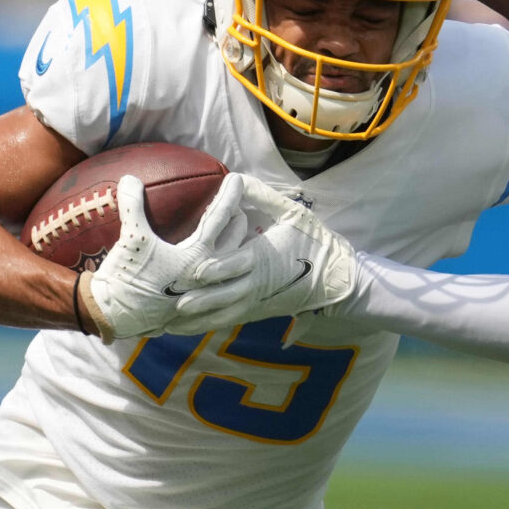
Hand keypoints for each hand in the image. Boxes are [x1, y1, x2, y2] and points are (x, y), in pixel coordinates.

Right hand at [80, 174, 252, 341]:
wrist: (115, 316)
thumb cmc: (126, 277)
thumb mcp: (131, 238)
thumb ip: (133, 205)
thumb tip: (129, 177)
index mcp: (196, 256)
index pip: (219, 218)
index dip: (229, 196)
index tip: (237, 178)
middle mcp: (206, 276)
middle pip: (235, 244)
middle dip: (241, 223)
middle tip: (240, 209)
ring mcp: (203, 294)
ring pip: (233, 269)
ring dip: (240, 250)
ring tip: (240, 239)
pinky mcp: (194, 308)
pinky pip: (219, 290)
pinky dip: (226, 278)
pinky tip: (222, 272)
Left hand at [171, 197, 362, 333]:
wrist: (338, 279)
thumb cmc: (315, 242)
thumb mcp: (293, 213)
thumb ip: (263, 196)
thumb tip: (236, 178)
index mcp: (263, 259)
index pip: (235, 265)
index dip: (215, 270)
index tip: (194, 273)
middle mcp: (257, 284)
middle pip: (224, 296)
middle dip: (198, 303)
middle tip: (172, 307)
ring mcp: (257, 302)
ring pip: (223, 315)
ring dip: (197, 321)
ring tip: (170, 327)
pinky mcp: (257, 312)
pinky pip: (229, 320)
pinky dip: (208, 326)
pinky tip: (188, 330)